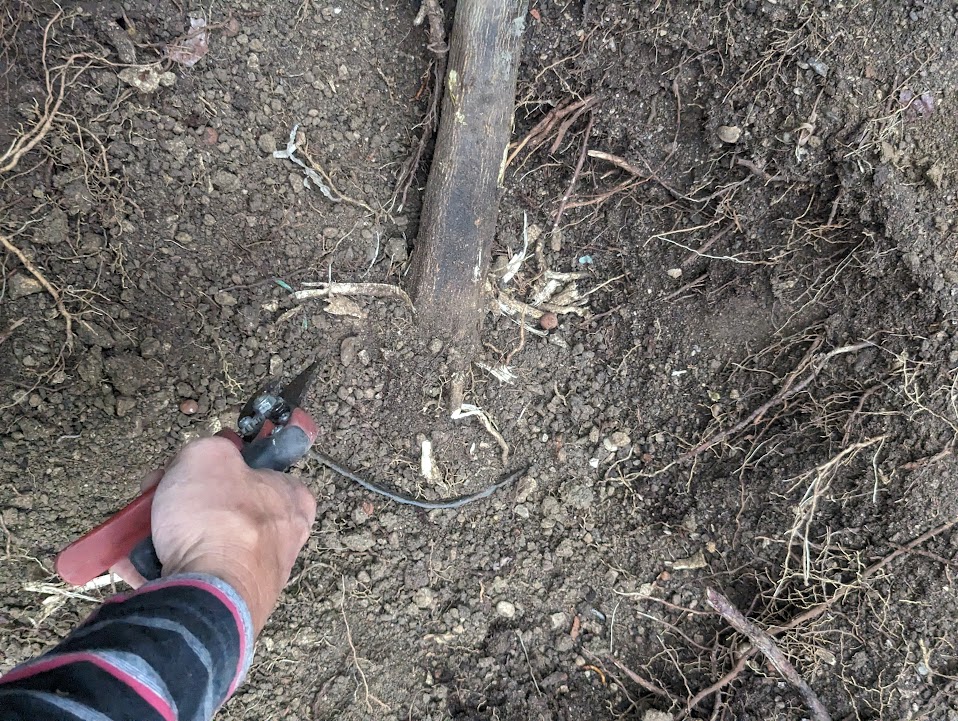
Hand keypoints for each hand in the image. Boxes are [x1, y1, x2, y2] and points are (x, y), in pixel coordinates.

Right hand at [111, 437, 315, 634]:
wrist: (206, 596)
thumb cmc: (219, 523)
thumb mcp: (209, 455)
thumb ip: (208, 448)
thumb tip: (198, 460)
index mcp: (290, 500)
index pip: (257, 471)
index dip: (218, 464)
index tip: (191, 466)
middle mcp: (279, 539)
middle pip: (221, 507)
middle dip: (181, 500)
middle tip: (156, 496)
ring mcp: (252, 575)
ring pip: (200, 542)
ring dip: (163, 533)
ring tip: (138, 531)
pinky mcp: (223, 603)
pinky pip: (185, 576)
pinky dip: (156, 566)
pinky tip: (131, 559)